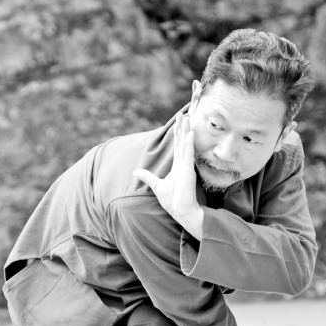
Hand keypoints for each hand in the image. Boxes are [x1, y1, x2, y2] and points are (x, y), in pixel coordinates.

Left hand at [133, 112, 203, 239]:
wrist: (181, 211)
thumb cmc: (172, 201)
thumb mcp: (156, 186)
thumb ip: (147, 176)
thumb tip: (135, 171)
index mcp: (178, 166)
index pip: (178, 146)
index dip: (178, 133)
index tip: (179, 121)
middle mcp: (183, 164)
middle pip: (182, 142)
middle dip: (182, 128)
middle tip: (183, 114)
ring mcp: (186, 167)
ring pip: (186, 145)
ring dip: (186, 131)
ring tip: (187, 118)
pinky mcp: (188, 171)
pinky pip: (188, 154)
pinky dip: (189, 143)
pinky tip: (190, 133)